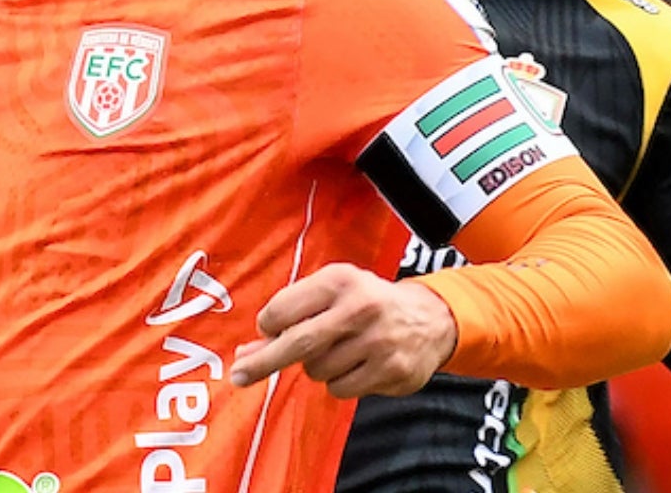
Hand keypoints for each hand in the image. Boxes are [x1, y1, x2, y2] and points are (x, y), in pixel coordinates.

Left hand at [228, 263, 455, 396]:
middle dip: (263, 362)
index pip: (283, 308)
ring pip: (317, 370)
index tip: (267, 332)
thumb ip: (291, 316)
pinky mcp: (392, 371)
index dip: (268, 325)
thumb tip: (247, 353)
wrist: (431, 319)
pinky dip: (339, 382)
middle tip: (239, 375)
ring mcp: (378, 342)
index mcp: (340, 280)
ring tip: (338, 350)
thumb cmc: (367, 303)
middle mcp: (360, 308)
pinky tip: (356, 365)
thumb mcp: (333, 292)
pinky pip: (340, 389)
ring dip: (317, 366)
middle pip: (296, 343)